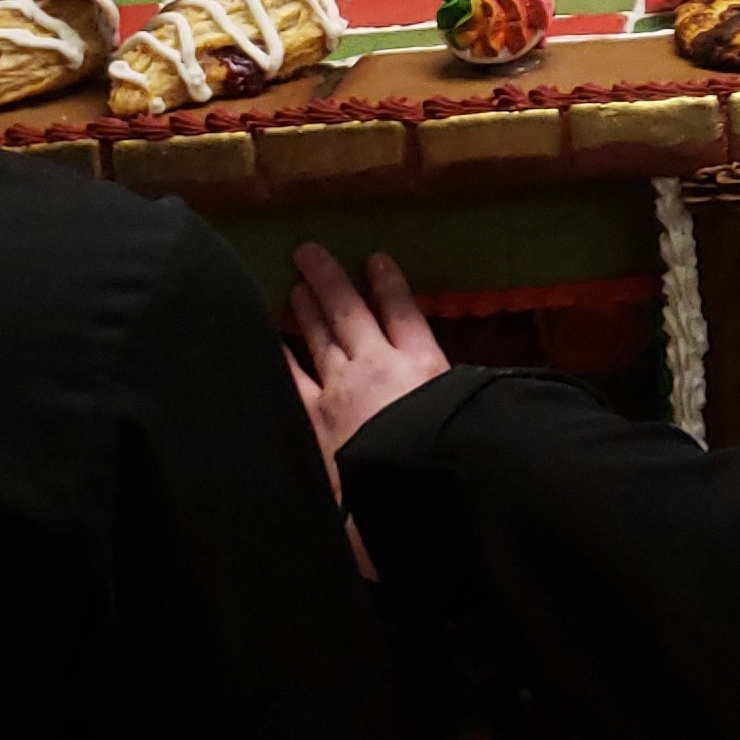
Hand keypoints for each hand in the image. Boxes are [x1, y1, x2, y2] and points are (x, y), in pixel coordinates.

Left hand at [287, 244, 450, 493]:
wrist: (410, 487)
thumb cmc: (448, 452)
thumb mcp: (468, 410)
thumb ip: (457, 394)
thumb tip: (463, 387)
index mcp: (424, 366)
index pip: (403, 312)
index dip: (389, 284)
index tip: (375, 259)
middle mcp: (377, 366)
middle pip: (350, 313)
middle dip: (330, 281)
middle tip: (308, 253)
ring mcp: (339, 390)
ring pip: (319, 338)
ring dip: (305, 310)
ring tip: (294, 288)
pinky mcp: (313, 418)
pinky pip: (292, 379)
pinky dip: (282, 358)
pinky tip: (271, 342)